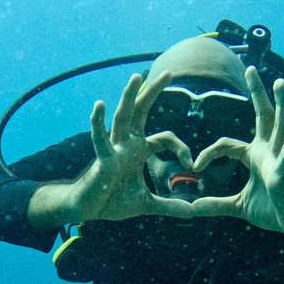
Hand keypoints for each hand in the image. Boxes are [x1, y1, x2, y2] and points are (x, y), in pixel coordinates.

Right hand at [27, 71, 195, 227]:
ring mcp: (114, 149)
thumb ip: (170, 206)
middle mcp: (127, 143)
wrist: (90, 210)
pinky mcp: (102, 159)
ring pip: (122, 117)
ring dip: (129, 97)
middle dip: (153, 92)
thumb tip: (192, 212)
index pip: (166, 138)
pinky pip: (100, 139)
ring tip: (135, 77)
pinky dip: (98, 122)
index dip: (182, 148)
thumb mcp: (148, 204)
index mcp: (139, 150)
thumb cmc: (113, 200)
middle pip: (141, 111)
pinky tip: (99, 105)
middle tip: (168, 72)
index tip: (193, 164)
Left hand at [190, 67, 283, 241]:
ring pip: (282, 126)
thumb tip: (193, 208)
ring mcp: (279, 160)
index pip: (227, 144)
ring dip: (282, 104)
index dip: (208, 153)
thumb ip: (217, 205)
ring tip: (282, 83)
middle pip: (264, 116)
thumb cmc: (273, 210)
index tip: (194, 166)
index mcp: (256, 156)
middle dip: (258, 92)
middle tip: (251, 68)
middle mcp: (269, 151)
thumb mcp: (238, 207)